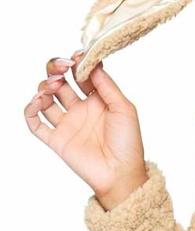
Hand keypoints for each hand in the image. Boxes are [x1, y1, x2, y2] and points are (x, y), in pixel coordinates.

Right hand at [24, 50, 147, 208]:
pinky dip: (30, 108)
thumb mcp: (124, 108)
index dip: (76, 63)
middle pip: (59, 82)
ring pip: (45, 98)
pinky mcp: (56, 140)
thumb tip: (90, 62)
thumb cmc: (128, 143)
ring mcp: (67, 124)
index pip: (81, 75)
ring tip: (53, 87)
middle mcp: (80, 110)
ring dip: (44, 86)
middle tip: (61, 67)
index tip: (76, 56)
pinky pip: (34, 122)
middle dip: (56, 69)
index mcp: (98, 101)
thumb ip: (106, 85)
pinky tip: (38, 101)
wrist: (121, 174)